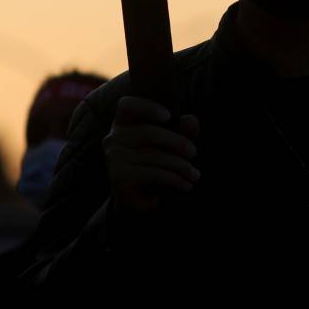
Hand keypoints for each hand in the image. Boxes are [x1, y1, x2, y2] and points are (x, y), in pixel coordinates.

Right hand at [103, 96, 199, 214]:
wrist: (138, 203)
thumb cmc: (155, 167)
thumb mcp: (172, 148)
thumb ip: (182, 132)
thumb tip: (191, 120)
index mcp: (122, 124)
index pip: (126, 106)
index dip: (147, 107)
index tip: (169, 116)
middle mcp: (113, 139)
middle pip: (148, 133)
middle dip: (177, 142)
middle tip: (194, 153)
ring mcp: (113, 158)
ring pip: (154, 156)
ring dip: (180, 166)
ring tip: (195, 175)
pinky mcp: (119, 177)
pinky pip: (152, 173)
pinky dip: (173, 179)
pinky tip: (186, 185)